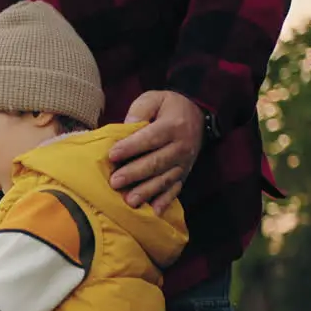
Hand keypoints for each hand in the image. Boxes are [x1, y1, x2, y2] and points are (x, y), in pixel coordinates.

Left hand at [107, 90, 204, 214]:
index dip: (131, 146)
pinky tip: (153, 212)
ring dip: (147, 191)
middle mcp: (181, 146)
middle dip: (135, 173)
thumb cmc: (168, 107)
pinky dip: (165, 201)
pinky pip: (175, 189)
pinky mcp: (184, 174)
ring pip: (165, 179)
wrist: (197, 115)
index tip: (112, 155)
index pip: (150, 138)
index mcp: (173, 125)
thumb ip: (140, 110)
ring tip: (129, 201)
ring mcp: (184, 163)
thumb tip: (125, 127)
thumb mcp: (154, 98)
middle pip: (157, 162)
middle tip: (115, 182)